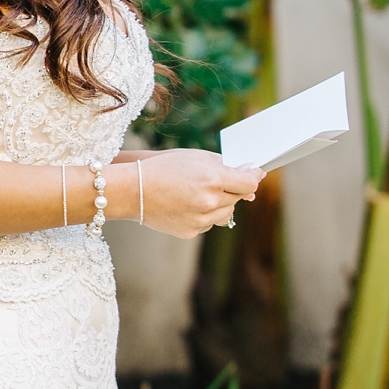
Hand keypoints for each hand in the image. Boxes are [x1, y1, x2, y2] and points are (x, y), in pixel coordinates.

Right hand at [130, 148, 261, 238]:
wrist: (134, 190)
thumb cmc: (164, 167)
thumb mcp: (194, 157)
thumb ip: (224, 165)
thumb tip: (250, 176)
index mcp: (212, 179)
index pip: (249, 183)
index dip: (253, 176)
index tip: (254, 172)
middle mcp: (210, 202)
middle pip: (238, 198)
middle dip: (232, 188)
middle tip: (214, 179)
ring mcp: (202, 219)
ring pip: (227, 213)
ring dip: (220, 203)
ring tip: (198, 192)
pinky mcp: (193, 231)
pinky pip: (210, 222)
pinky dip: (205, 214)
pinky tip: (187, 203)